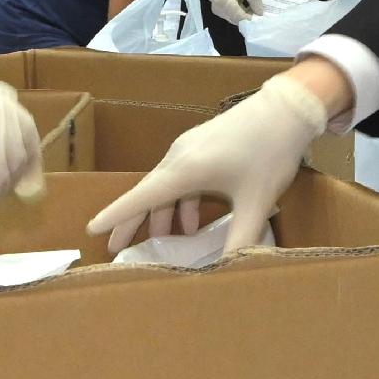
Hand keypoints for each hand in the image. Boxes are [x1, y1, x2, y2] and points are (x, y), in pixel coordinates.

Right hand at [90, 76, 329, 257]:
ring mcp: (189, 148)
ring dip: (162, 213)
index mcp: (185, 170)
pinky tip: (192, 218)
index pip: (141, 198)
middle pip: (148, 194)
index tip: (91, 230)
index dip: (116, 216)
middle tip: (116, 247)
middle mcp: (179, 157)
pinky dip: (179, 199)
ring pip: (165, 186)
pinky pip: (179, 176)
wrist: (287, 109)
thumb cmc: (269, 153)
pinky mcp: (201, 144)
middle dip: (132, 222)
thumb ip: (242, 237)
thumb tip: (230, 269)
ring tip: (164, 240)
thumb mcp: (257, 202)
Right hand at [204, 0, 264, 22]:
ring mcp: (219, 12)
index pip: (241, 18)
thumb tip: (260, 13)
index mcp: (224, 3)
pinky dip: (242, 13)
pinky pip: (234, 16)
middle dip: (251, 18)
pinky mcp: (221, 11)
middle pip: (238, 21)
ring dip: (247, 15)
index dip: (253, 20)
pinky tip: (248, 8)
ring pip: (237, 19)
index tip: (263, 17)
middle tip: (262, 12)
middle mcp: (220, 11)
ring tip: (256, 8)